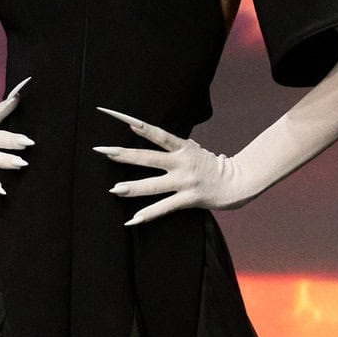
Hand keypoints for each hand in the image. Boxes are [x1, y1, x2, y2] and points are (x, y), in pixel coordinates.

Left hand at [93, 107, 251, 223]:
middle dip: (124, 154)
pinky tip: (132, 220)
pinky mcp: (189, 199)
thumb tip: (144, 132)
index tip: (115, 116)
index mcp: (182, 147)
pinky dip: (148, 214)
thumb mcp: (191, 149)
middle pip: (148, 157)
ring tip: (114, 189)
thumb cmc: (209, 165)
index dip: (136, 123)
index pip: (155, 132)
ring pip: (154, 184)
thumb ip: (170, 145)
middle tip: (102, 150)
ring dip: (133, 187)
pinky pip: (165, 208)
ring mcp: (185, 181)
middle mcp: (182, 162)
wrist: (236, 183)